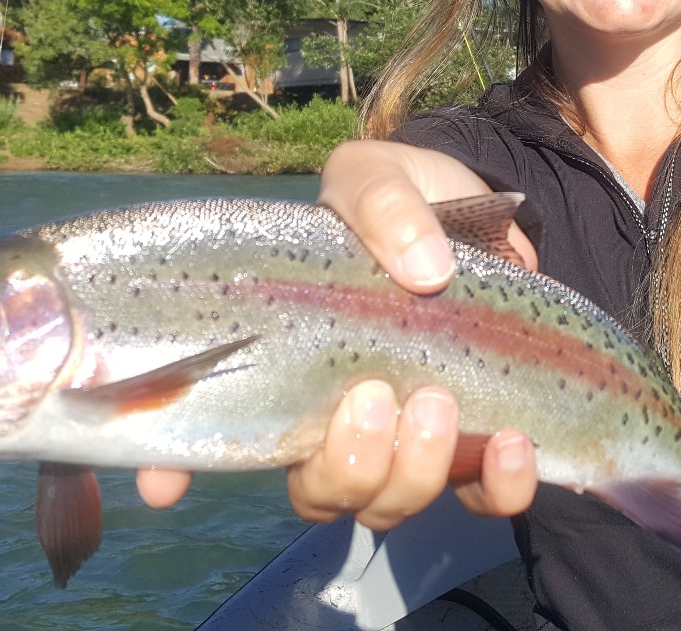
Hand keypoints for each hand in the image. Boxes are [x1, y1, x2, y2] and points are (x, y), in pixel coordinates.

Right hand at [138, 140, 539, 520]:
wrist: (485, 210)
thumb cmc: (405, 203)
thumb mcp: (377, 177)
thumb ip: (380, 204)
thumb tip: (421, 270)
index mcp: (285, 363)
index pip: (210, 436)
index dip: (175, 472)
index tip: (168, 487)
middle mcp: (335, 418)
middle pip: (319, 491)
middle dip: (345, 465)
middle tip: (376, 397)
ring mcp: (406, 437)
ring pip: (390, 503)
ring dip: (413, 472)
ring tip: (439, 405)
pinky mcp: (477, 442)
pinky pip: (482, 497)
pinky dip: (498, 486)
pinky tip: (512, 442)